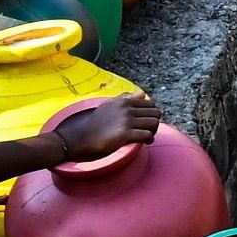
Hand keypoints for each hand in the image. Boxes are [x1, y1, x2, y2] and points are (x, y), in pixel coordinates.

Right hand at [47, 93, 161, 161]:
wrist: (81, 137)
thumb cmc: (95, 123)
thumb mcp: (109, 105)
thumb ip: (126, 98)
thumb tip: (142, 94)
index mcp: (124, 101)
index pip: (151, 104)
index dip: (151, 114)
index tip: (146, 122)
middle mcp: (127, 108)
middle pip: (156, 113)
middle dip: (154, 122)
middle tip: (148, 130)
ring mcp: (127, 121)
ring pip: (154, 123)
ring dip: (153, 131)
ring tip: (147, 136)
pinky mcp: (125, 134)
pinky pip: (147, 135)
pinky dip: (149, 139)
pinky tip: (144, 142)